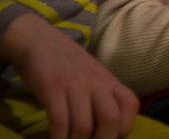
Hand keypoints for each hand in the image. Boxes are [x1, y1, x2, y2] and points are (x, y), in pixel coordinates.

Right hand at [0, 12, 138, 138]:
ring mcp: (74, 84)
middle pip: (110, 119)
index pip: (130, 105)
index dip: (123, 128)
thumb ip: (103, 96)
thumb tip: (109, 128)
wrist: (38, 39)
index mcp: (109, 80)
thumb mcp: (93, 76)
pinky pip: (59, 121)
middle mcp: (96, 81)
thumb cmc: (67, 64)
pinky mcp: (51, 88)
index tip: (108, 136)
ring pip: (84, 126)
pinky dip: (58, 137)